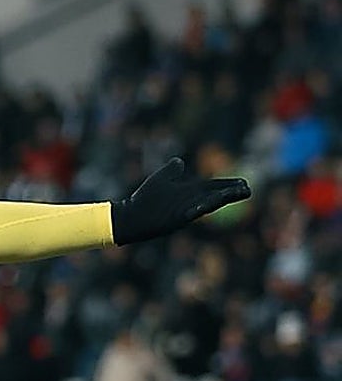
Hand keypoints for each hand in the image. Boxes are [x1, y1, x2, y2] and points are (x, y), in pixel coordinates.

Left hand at [110, 157, 249, 244]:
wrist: (130, 217)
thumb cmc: (145, 200)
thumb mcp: (161, 179)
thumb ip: (172, 170)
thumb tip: (178, 161)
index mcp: (189, 192)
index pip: (213, 187)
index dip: (228, 185)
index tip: (244, 183)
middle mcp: (190, 201)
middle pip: (215, 195)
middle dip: (232, 192)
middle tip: (249, 189)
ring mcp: (184, 211)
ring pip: (208, 204)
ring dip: (223, 199)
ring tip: (239, 193)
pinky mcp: (176, 218)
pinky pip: (192, 212)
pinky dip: (201, 207)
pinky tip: (211, 203)